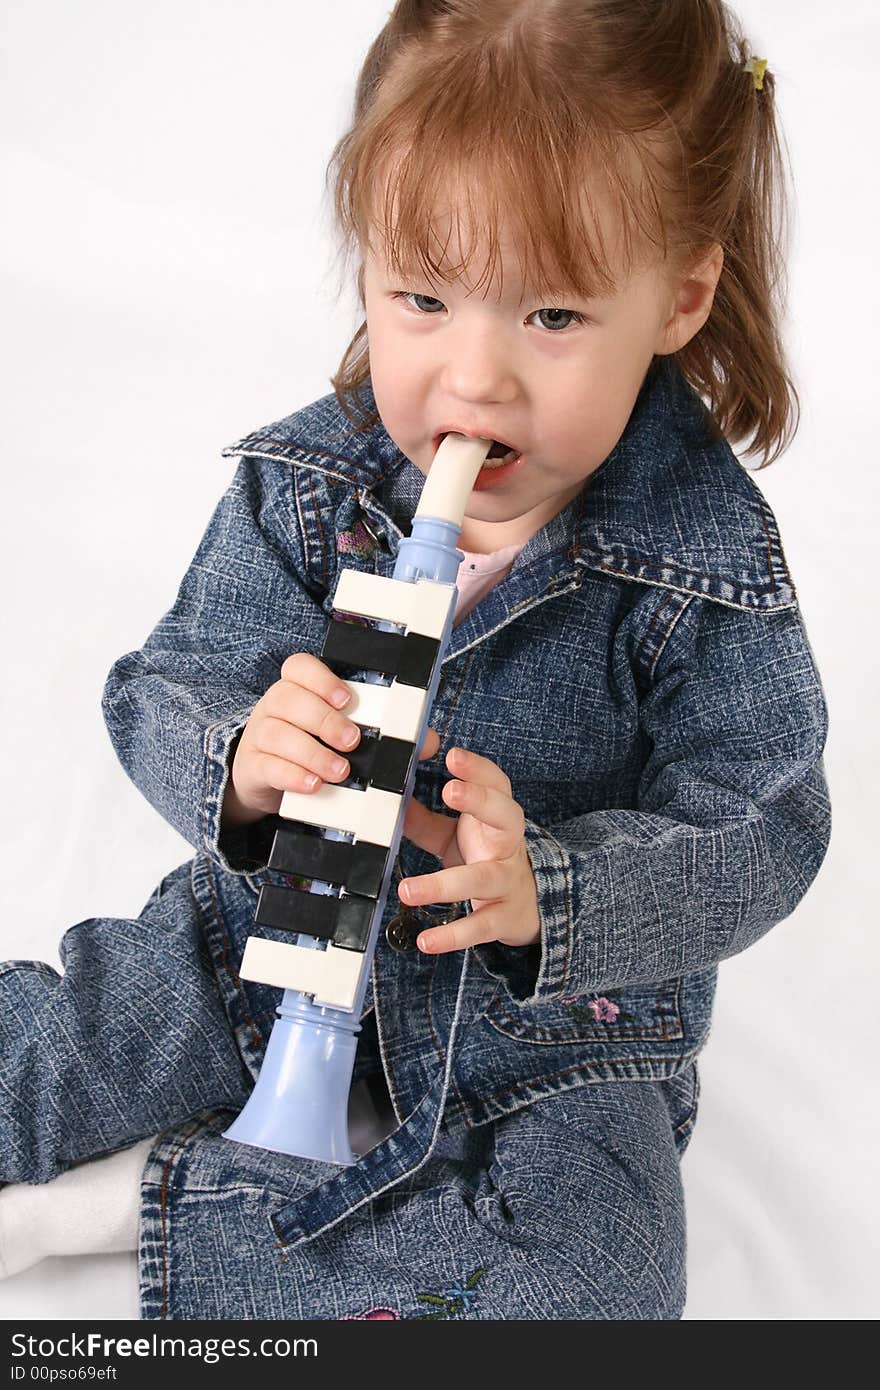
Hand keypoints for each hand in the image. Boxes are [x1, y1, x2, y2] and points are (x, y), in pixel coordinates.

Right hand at [222, 653, 437, 826]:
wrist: (267, 779)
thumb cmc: (314, 747)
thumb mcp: (344, 737)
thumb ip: (387, 735)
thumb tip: (430, 741)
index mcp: (299, 689)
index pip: (299, 667)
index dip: (321, 678)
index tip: (346, 698)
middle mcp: (275, 706)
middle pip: (287, 697)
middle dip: (323, 719)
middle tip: (352, 742)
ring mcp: (259, 734)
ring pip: (276, 732)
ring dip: (312, 752)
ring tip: (340, 771)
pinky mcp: (252, 765)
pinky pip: (266, 764)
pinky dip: (292, 775)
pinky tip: (313, 785)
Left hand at [399, 741, 540, 954]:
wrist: (529, 907)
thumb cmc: (489, 860)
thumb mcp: (458, 836)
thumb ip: (426, 821)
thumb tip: (393, 803)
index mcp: (496, 819)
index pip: (496, 785)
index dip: (478, 769)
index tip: (453, 755)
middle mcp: (508, 845)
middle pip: (506, 816)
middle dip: (480, 800)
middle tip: (448, 789)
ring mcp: (508, 881)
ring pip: (484, 878)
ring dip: (444, 884)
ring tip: (407, 890)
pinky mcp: (504, 918)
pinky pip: (480, 926)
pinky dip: (453, 935)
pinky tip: (426, 940)